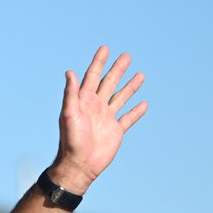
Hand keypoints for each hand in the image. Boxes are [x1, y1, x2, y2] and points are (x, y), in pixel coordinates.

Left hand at [51, 46, 147, 193]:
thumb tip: (70, 72)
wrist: (79, 164)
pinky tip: (144, 103)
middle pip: (109, 83)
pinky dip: (136, 111)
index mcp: (84, 101)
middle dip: (117, 69)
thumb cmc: (70, 140)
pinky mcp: (116, 131)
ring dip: (130, 86)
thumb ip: (71, 93)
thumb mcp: (68, 114)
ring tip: (140, 74)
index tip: (105, 48)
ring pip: (121, 98)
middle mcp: (96, 107)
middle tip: (126, 56)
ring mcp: (106, 119)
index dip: (98, 62)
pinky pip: (128, 118)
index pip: (92, 76)